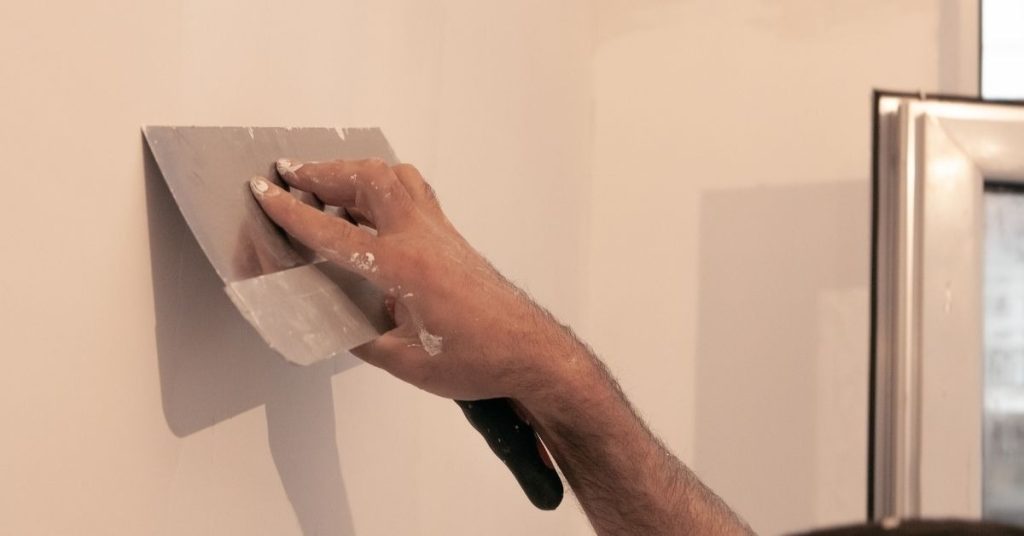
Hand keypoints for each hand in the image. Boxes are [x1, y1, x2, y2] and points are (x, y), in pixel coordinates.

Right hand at [249, 159, 572, 401]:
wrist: (530, 351)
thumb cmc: (477, 359)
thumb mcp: (406, 361)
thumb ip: (364, 340)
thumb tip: (336, 325)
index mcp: (402, 268)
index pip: (334, 231)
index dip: (292, 212)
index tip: (264, 190)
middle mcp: (421, 237)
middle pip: (366, 182)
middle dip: (322, 172)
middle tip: (289, 172)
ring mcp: (439, 231)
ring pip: (393, 176)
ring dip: (353, 171)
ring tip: (323, 178)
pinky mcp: (450, 235)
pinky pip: (413, 190)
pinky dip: (383, 182)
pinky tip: (370, 198)